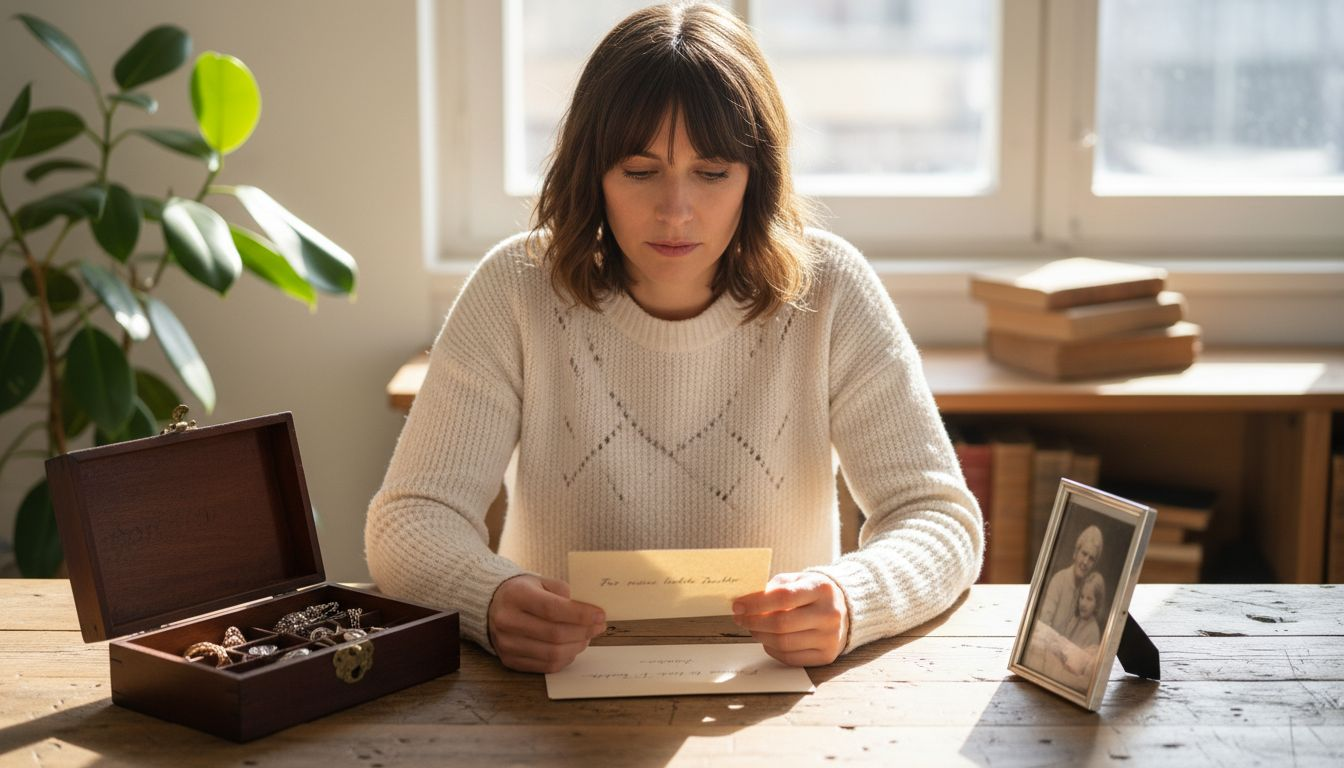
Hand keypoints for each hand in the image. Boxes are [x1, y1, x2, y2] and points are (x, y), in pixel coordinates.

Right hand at [487, 575, 605, 672]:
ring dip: (577, 647)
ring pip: (552, 653)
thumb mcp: (542, 582)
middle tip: (598, 627)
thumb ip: (565, 593)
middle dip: (583, 632)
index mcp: (516, 595)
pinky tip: (572, 647)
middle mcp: (507, 621)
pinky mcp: (510, 660)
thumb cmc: (524, 592)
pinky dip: (565, 658)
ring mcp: (507, 644)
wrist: (493, 606)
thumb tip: (591, 612)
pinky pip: (545, 666)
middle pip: (555, 634)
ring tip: (586, 637)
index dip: (581, 614)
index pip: (553, 609)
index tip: (600, 615)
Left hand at [732, 571, 848, 666]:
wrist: (845, 611)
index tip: (738, 605)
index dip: (756, 603)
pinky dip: (772, 650)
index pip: (783, 597)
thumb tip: (746, 602)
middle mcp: (829, 614)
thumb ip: (774, 587)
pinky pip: (790, 658)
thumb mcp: (797, 580)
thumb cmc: (813, 594)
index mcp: (821, 589)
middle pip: (781, 623)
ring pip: (783, 643)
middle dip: (753, 622)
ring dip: (760, 636)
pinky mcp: (826, 656)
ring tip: (753, 628)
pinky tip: (767, 640)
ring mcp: (829, 637)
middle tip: (740, 619)